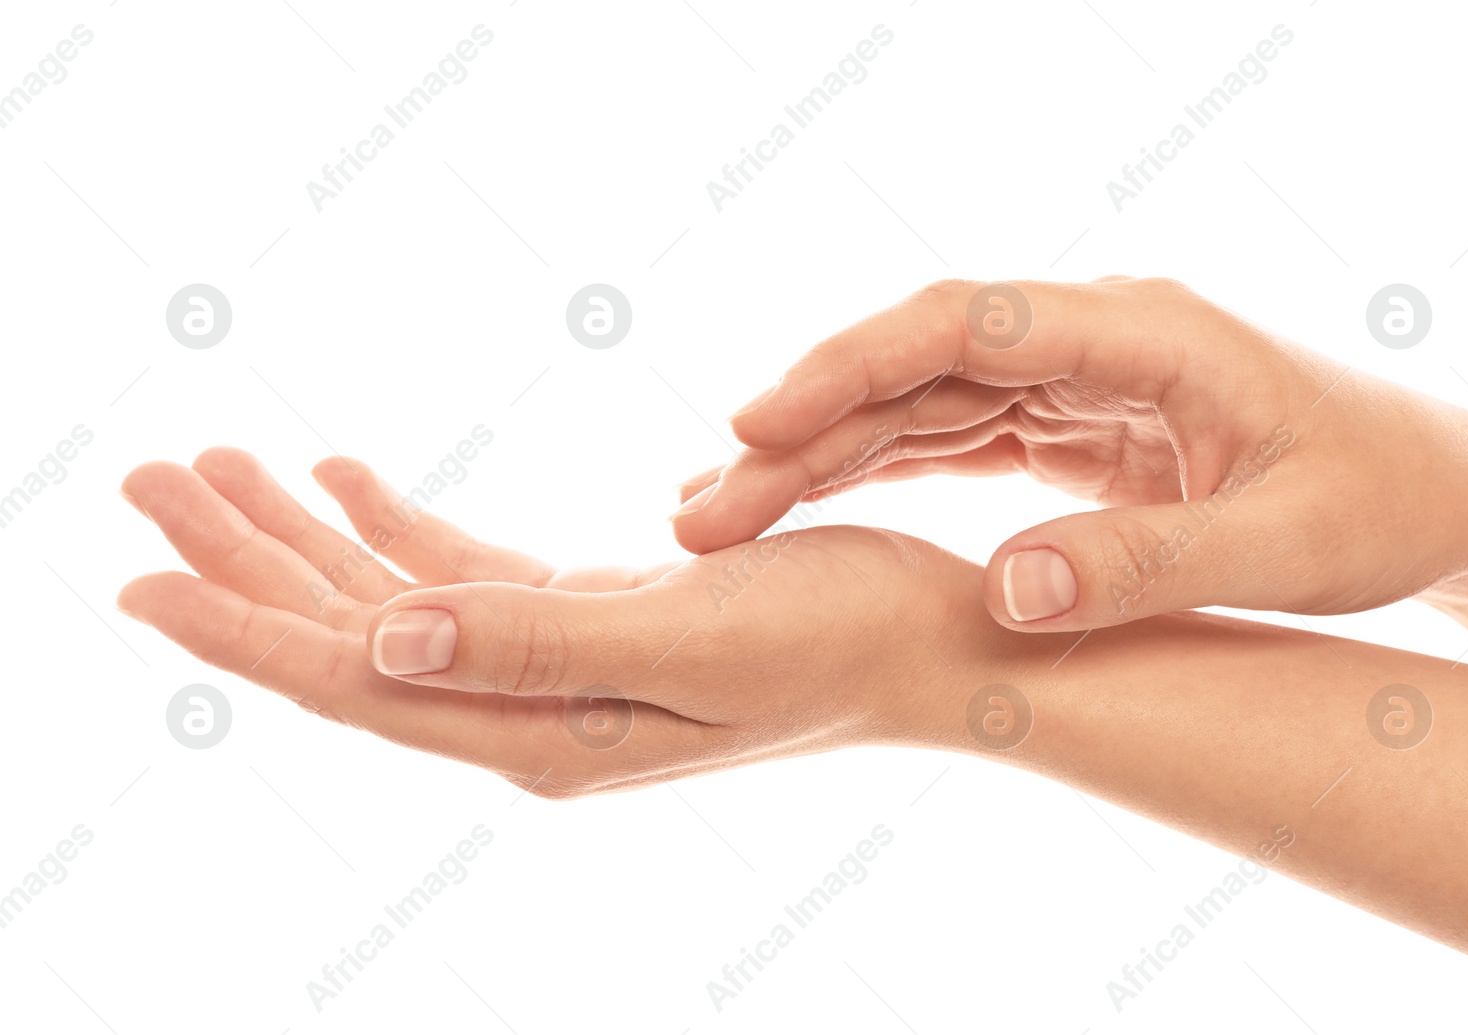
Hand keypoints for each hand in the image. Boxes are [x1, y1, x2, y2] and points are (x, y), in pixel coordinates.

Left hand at [117, 449, 1036, 797]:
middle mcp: (531, 709)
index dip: (240, 630)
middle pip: (352, 638)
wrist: (930, 645)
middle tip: (149, 481)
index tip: (132, 579)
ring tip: (219, 469)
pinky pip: (464, 576)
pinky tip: (347, 482)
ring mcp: (558, 667)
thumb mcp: (686, 638)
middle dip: (246, 565)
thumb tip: (376, 645)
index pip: (353, 681)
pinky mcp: (593, 618)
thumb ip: (530, 642)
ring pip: (396, 603)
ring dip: (306, 540)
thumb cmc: (836, 639)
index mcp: (540, 727)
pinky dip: (399, 528)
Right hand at [670, 277, 1467, 638]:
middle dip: (801, 430)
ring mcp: (1071, 379)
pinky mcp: (1064, 427)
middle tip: (703, 514)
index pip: (964, 322)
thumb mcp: (1288, 547)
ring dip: (815, 457)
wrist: (1436, 495)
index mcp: (1144, 329)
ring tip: (717, 520)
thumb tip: (1001, 591)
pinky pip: (945, 440)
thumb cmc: (1383, 503)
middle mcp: (1090, 337)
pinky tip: (800, 511)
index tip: (757, 424)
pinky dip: (868, 474)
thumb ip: (1148, 566)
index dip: (851, 365)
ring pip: (912, 402)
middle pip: (912, 364)